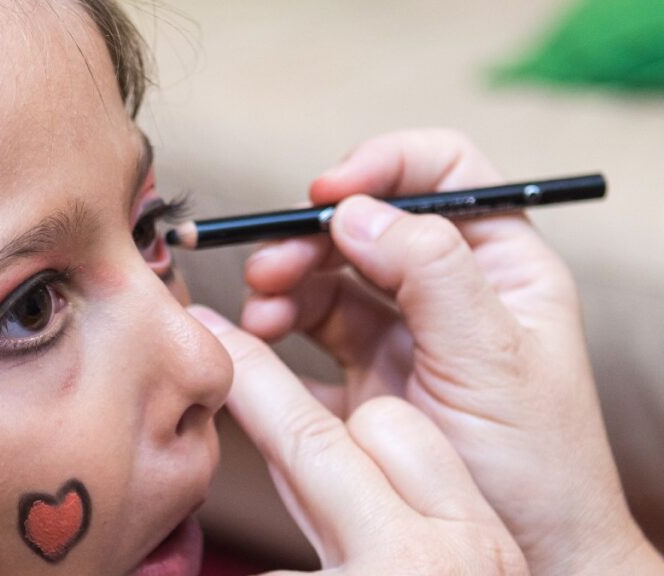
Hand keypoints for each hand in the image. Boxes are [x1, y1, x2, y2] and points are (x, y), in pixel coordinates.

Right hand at [240, 129, 661, 574]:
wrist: (532, 560)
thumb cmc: (537, 466)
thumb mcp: (492, 358)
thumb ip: (431, 273)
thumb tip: (356, 210)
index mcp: (502, 265)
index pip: (442, 173)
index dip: (383, 166)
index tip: (329, 193)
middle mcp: (449, 290)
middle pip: (368, 226)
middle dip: (312, 237)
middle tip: (270, 267)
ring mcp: (405, 334)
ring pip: (331, 279)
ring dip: (287, 284)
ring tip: (260, 313)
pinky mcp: (367, 377)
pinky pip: (310, 337)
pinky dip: (277, 331)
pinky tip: (257, 342)